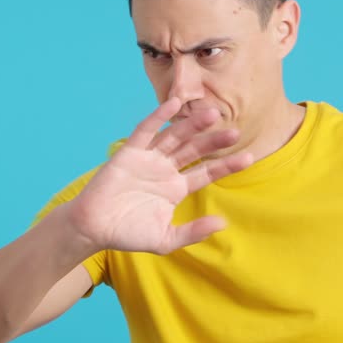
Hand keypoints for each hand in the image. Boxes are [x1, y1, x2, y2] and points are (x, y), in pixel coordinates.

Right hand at [67, 98, 253, 253]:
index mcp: (176, 188)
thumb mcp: (165, 239)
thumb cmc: (127, 234)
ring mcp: (148, 159)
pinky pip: (146, 130)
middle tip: (234, 131)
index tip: (249, 157)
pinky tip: (173, 103)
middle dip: (214, 141)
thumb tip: (223, 223)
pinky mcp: (130, 152)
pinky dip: (158, 116)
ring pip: (175, 136)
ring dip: (192, 124)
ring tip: (212, 113)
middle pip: (195, 150)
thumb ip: (193, 231)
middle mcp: (165, 169)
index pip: (206, 172)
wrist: (93, 228)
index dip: (226, 165)